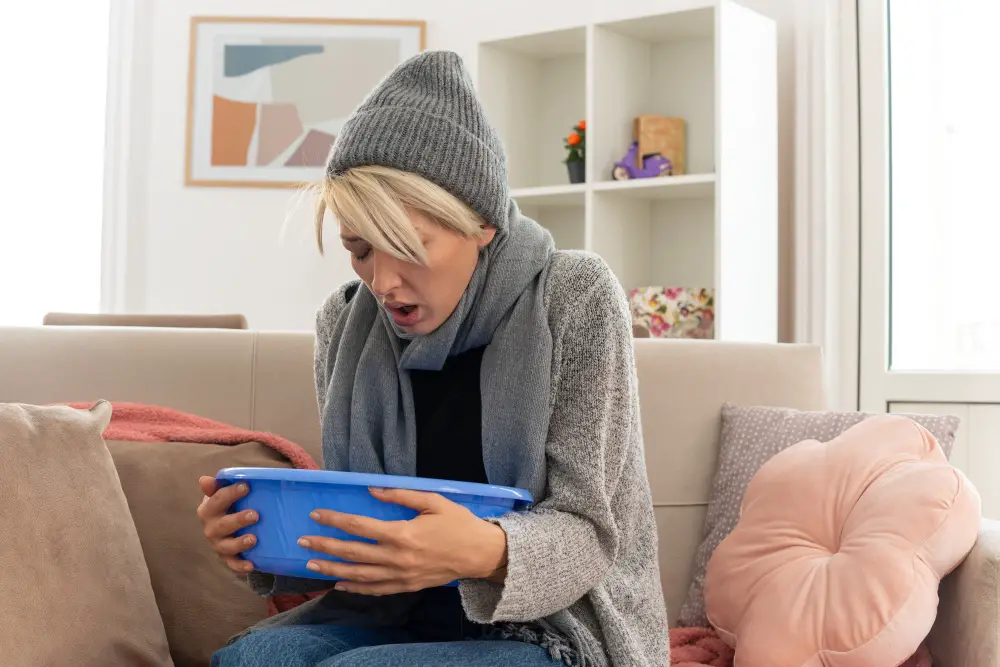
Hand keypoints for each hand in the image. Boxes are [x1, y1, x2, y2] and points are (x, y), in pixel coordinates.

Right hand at [196, 476, 259, 573]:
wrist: (227, 527)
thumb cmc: (229, 505)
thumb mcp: (223, 493)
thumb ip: (217, 486)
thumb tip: (204, 480)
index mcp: (208, 509)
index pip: (216, 500)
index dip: (230, 493)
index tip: (246, 486)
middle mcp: (211, 528)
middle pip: (222, 525)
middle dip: (238, 520)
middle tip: (255, 515)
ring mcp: (218, 544)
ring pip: (226, 546)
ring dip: (239, 543)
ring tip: (253, 539)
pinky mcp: (227, 558)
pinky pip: (232, 564)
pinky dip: (240, 566)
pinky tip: (252, 565)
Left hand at [299, 487, 507, 594]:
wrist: (480, 554)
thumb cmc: (458, 523)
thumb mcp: (434, 501)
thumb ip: (401, 495)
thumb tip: (373, 491)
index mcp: (402, 533)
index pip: (359, 526)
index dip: (335, 520)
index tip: (316, 515)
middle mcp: (397, 557)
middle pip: (353, 553)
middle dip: (325, 547)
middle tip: (303, 542)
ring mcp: (401, 575)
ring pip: (359, 575)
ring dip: (333, 569)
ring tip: (311, 565)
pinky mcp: (406, 586)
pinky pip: (375, 589)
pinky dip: (355, 588)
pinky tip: (339, 583)